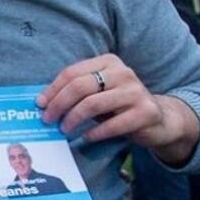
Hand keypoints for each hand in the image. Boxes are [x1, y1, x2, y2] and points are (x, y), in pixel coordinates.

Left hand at [35, 53, 199, 165]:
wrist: (159, 119)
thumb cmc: (119, 105)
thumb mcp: (99, 91)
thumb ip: (77, 91)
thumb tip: (43, 102)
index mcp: (108, 61)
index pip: (72, 72)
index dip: (53, 89)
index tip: (40, 104)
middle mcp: (123, 72)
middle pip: (80, 86)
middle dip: (59, 104)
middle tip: (48, 119)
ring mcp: (136, 92)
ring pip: (93, 104)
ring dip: (73, 118)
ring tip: (64, 129)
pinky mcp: (146, 112)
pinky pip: (113, 124)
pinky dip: (95, 132)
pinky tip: (86, 137)